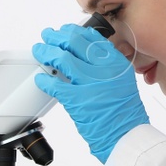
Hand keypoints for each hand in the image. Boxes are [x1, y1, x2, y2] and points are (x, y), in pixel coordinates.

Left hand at [32, 22, 149, 162]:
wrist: (125, 134)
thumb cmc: (123, 110)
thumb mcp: (122, 79)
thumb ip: (106, 64)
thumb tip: (85, 53)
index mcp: (115, 61)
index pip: (90, 37)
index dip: (72, 31)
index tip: (64, 30)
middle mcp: (103, 68)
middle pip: (73, 42)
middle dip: (56, 36)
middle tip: (47, 36)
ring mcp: (89, 83)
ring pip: (61, 58)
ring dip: (46, 52)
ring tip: (39, 50)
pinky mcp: (76, 100)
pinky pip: (54, 84)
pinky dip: (44, 79)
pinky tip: (40, 78)